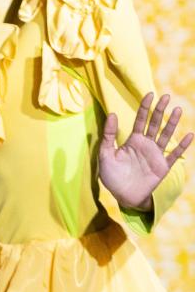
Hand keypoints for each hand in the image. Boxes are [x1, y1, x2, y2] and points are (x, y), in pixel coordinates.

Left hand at [98, 92, 191, 211]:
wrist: (123, 196)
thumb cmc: (113, 177)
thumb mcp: (105, 155)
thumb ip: (108, 136)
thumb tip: (112, 114)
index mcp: (133, 141)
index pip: (140, 120)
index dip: (145, 107)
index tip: (150, 94)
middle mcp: (146, 145)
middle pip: (155, 124)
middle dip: (160, 110)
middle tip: (166, 96)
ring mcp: (155, 155)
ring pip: (165, 135)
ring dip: (172, 123)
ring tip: (178, 110)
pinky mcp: (162, 167)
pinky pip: (174, 155)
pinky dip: (182, 146)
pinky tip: (189, 135)